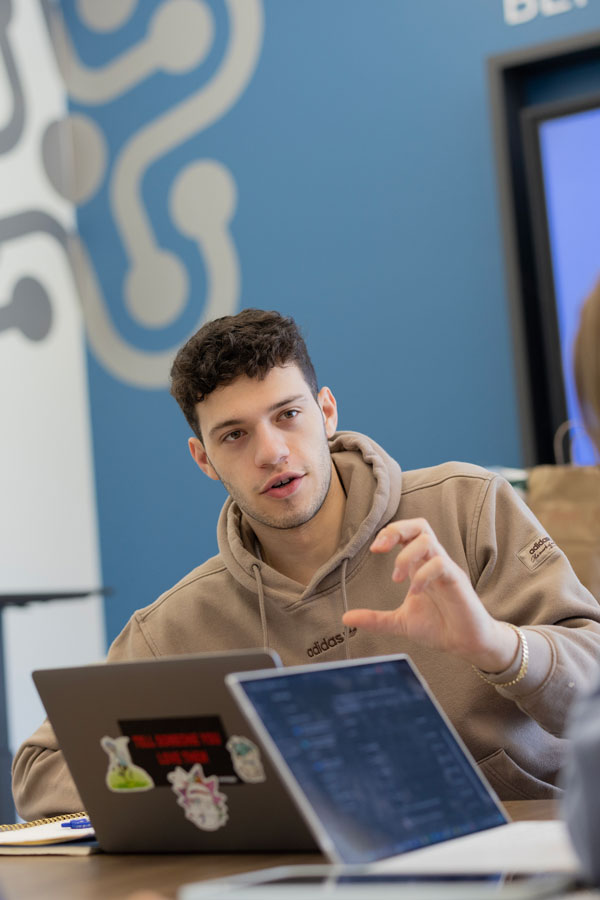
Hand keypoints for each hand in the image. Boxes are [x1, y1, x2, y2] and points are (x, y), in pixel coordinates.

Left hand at [342, 518, 518, 671]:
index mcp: (419, 565)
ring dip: (406, 555)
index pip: (406, 532)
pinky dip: (423, 574)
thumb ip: (375, 619)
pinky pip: (440, 564)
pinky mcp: (457, 581)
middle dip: (396, 530)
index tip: (373, 550)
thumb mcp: (400, 623)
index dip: (388, 533)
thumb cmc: (439, 626)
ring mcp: (446, 569)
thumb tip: (346, 618)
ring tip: (397, 578)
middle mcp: (433, 561)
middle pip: (419, 526)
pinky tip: (415, 592)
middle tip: (379, 549)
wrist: (466, 643)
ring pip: (428, 540)